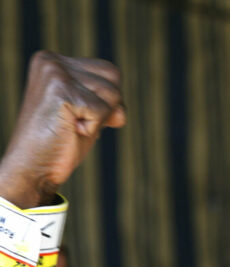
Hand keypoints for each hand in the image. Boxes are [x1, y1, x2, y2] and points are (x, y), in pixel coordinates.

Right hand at [0, 51, 125, 208]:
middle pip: (114, 76)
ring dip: (101, 118)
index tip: (81, 115)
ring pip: (113, 93)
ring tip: (73, 126)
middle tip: (78, 122)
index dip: (107, 100)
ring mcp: (54, 74)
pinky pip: (103, 110)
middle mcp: (51, 61)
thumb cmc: (61, 142)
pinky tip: (71, 131)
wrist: (32, 168)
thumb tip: (121, 112)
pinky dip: (94, 128)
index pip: (109, 71)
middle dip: (108, 106)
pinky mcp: (61, 92)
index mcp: (53, 60)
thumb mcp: (85, 111)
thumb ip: (103, 97)